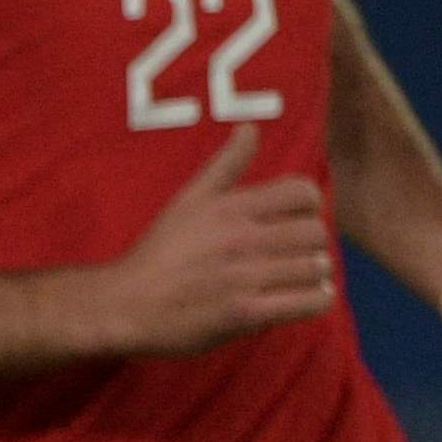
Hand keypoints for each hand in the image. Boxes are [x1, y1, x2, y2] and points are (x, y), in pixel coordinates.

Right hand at [99, 126, 334, 359]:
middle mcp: (241, 239)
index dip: (309, 205)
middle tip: (298, 253)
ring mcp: (244, 278)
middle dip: (313, 242)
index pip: (302, 192)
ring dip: (314, 273)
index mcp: (231, 208)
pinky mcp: (246, 314)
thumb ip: (225, 165)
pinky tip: (305, 297)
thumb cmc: (158, 253)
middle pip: (314, 232)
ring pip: (314, 267)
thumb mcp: (188, 200)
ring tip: (300, 277)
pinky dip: (316, 299)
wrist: (125, 305)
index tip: (296, 219)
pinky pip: (307, 302)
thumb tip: (250, 128)